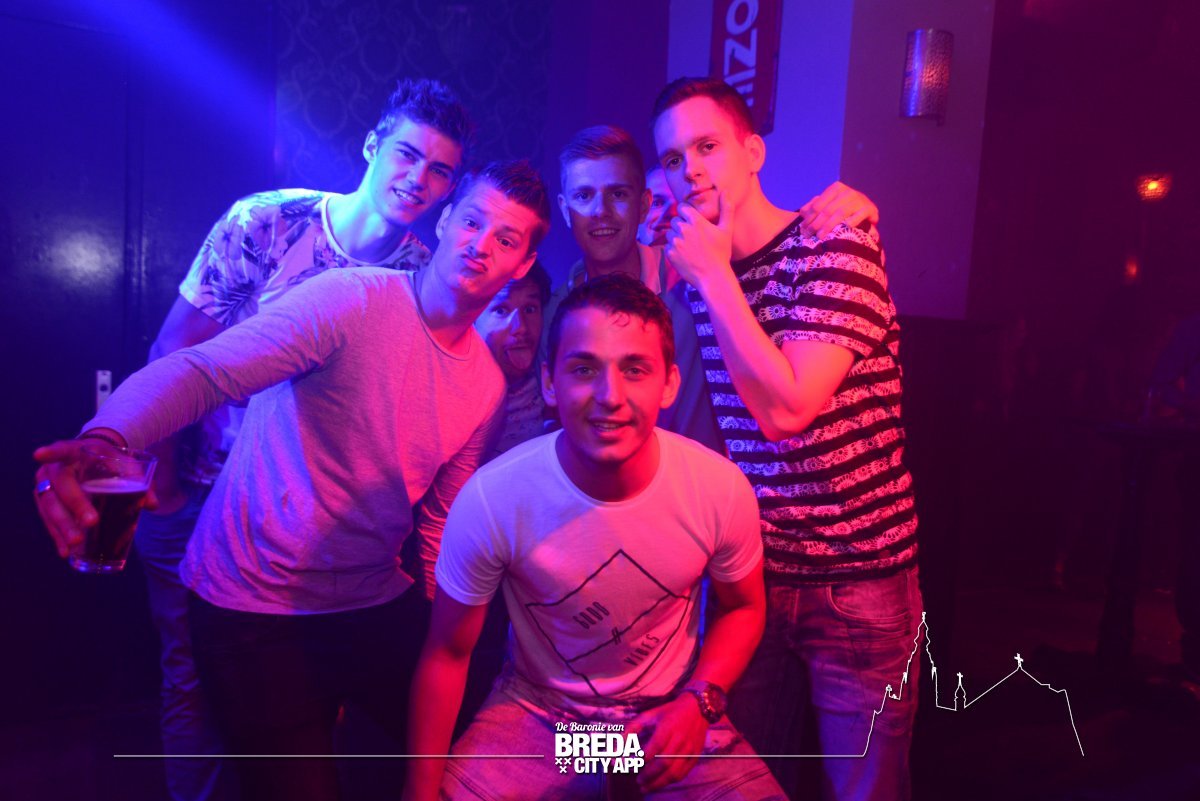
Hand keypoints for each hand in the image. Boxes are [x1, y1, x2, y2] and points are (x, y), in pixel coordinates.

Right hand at [33, 435, 154, 558]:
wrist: (94, 461)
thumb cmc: (110, 462)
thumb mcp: (126, 465)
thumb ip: (139, 480)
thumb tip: (152, 504)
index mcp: (76, 451)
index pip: (63, 448)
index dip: (52, 452)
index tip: (39, 455)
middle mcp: (56, 467)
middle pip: (61, 486)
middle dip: (74, 506)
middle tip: (91, 523)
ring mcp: (46, 485)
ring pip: (49, 506)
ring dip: (62, 526)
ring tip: (75, 545)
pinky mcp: (45, 502)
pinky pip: (48, 520)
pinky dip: (57, 536)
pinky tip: (65, 552)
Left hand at [626, 694, 708, 791]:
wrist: (697, 710)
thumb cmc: (669, 712)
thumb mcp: (649, 715)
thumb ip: (632, 729)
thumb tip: (617, 745)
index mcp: (668, 726)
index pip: (655, 746)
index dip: (642, 758)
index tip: (630, 764)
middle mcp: (680, 739)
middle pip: (664, 763)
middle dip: (649, 775)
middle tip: (638, 781)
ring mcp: (689, 749)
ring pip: (674, 772)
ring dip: (659, 783)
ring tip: (646, 788)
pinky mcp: (695, 756)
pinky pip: (683, 774)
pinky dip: (670, 781)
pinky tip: (660, 783)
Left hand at [664, 194, 734, 293]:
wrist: (713, 277)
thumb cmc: (721, 253)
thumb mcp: (727, 230)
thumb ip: (726, 209)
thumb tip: (726, 191)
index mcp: (696, 221)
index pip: (682, 208)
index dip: (686, 213)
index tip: (691, 220)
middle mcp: (684, 229)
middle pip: (675, 220)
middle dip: (681, 226)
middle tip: (692, 237)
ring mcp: (675, 242)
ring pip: (670, 233)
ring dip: (676, 237)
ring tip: (689, 247)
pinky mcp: (670, 253)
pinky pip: (667, 246)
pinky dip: (673, 250)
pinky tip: (685, 255)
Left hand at [799, 180, 879, 238]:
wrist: (865, 211)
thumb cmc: (842, 209)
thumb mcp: (828, 206)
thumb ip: (814, 207)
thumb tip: (802, 212)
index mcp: (836, 188)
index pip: (818, 204)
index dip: (809, 217)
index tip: (803, 229)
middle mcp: (848, 192)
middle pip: (828, 210)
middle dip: (816, 224)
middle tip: (809, 235)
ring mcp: (860, 199)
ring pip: (841, 213)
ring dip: (829, 226)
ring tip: (820, 236)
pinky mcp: (870, 208)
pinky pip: (860, 214)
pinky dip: (853, 221)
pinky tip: (846, 227)